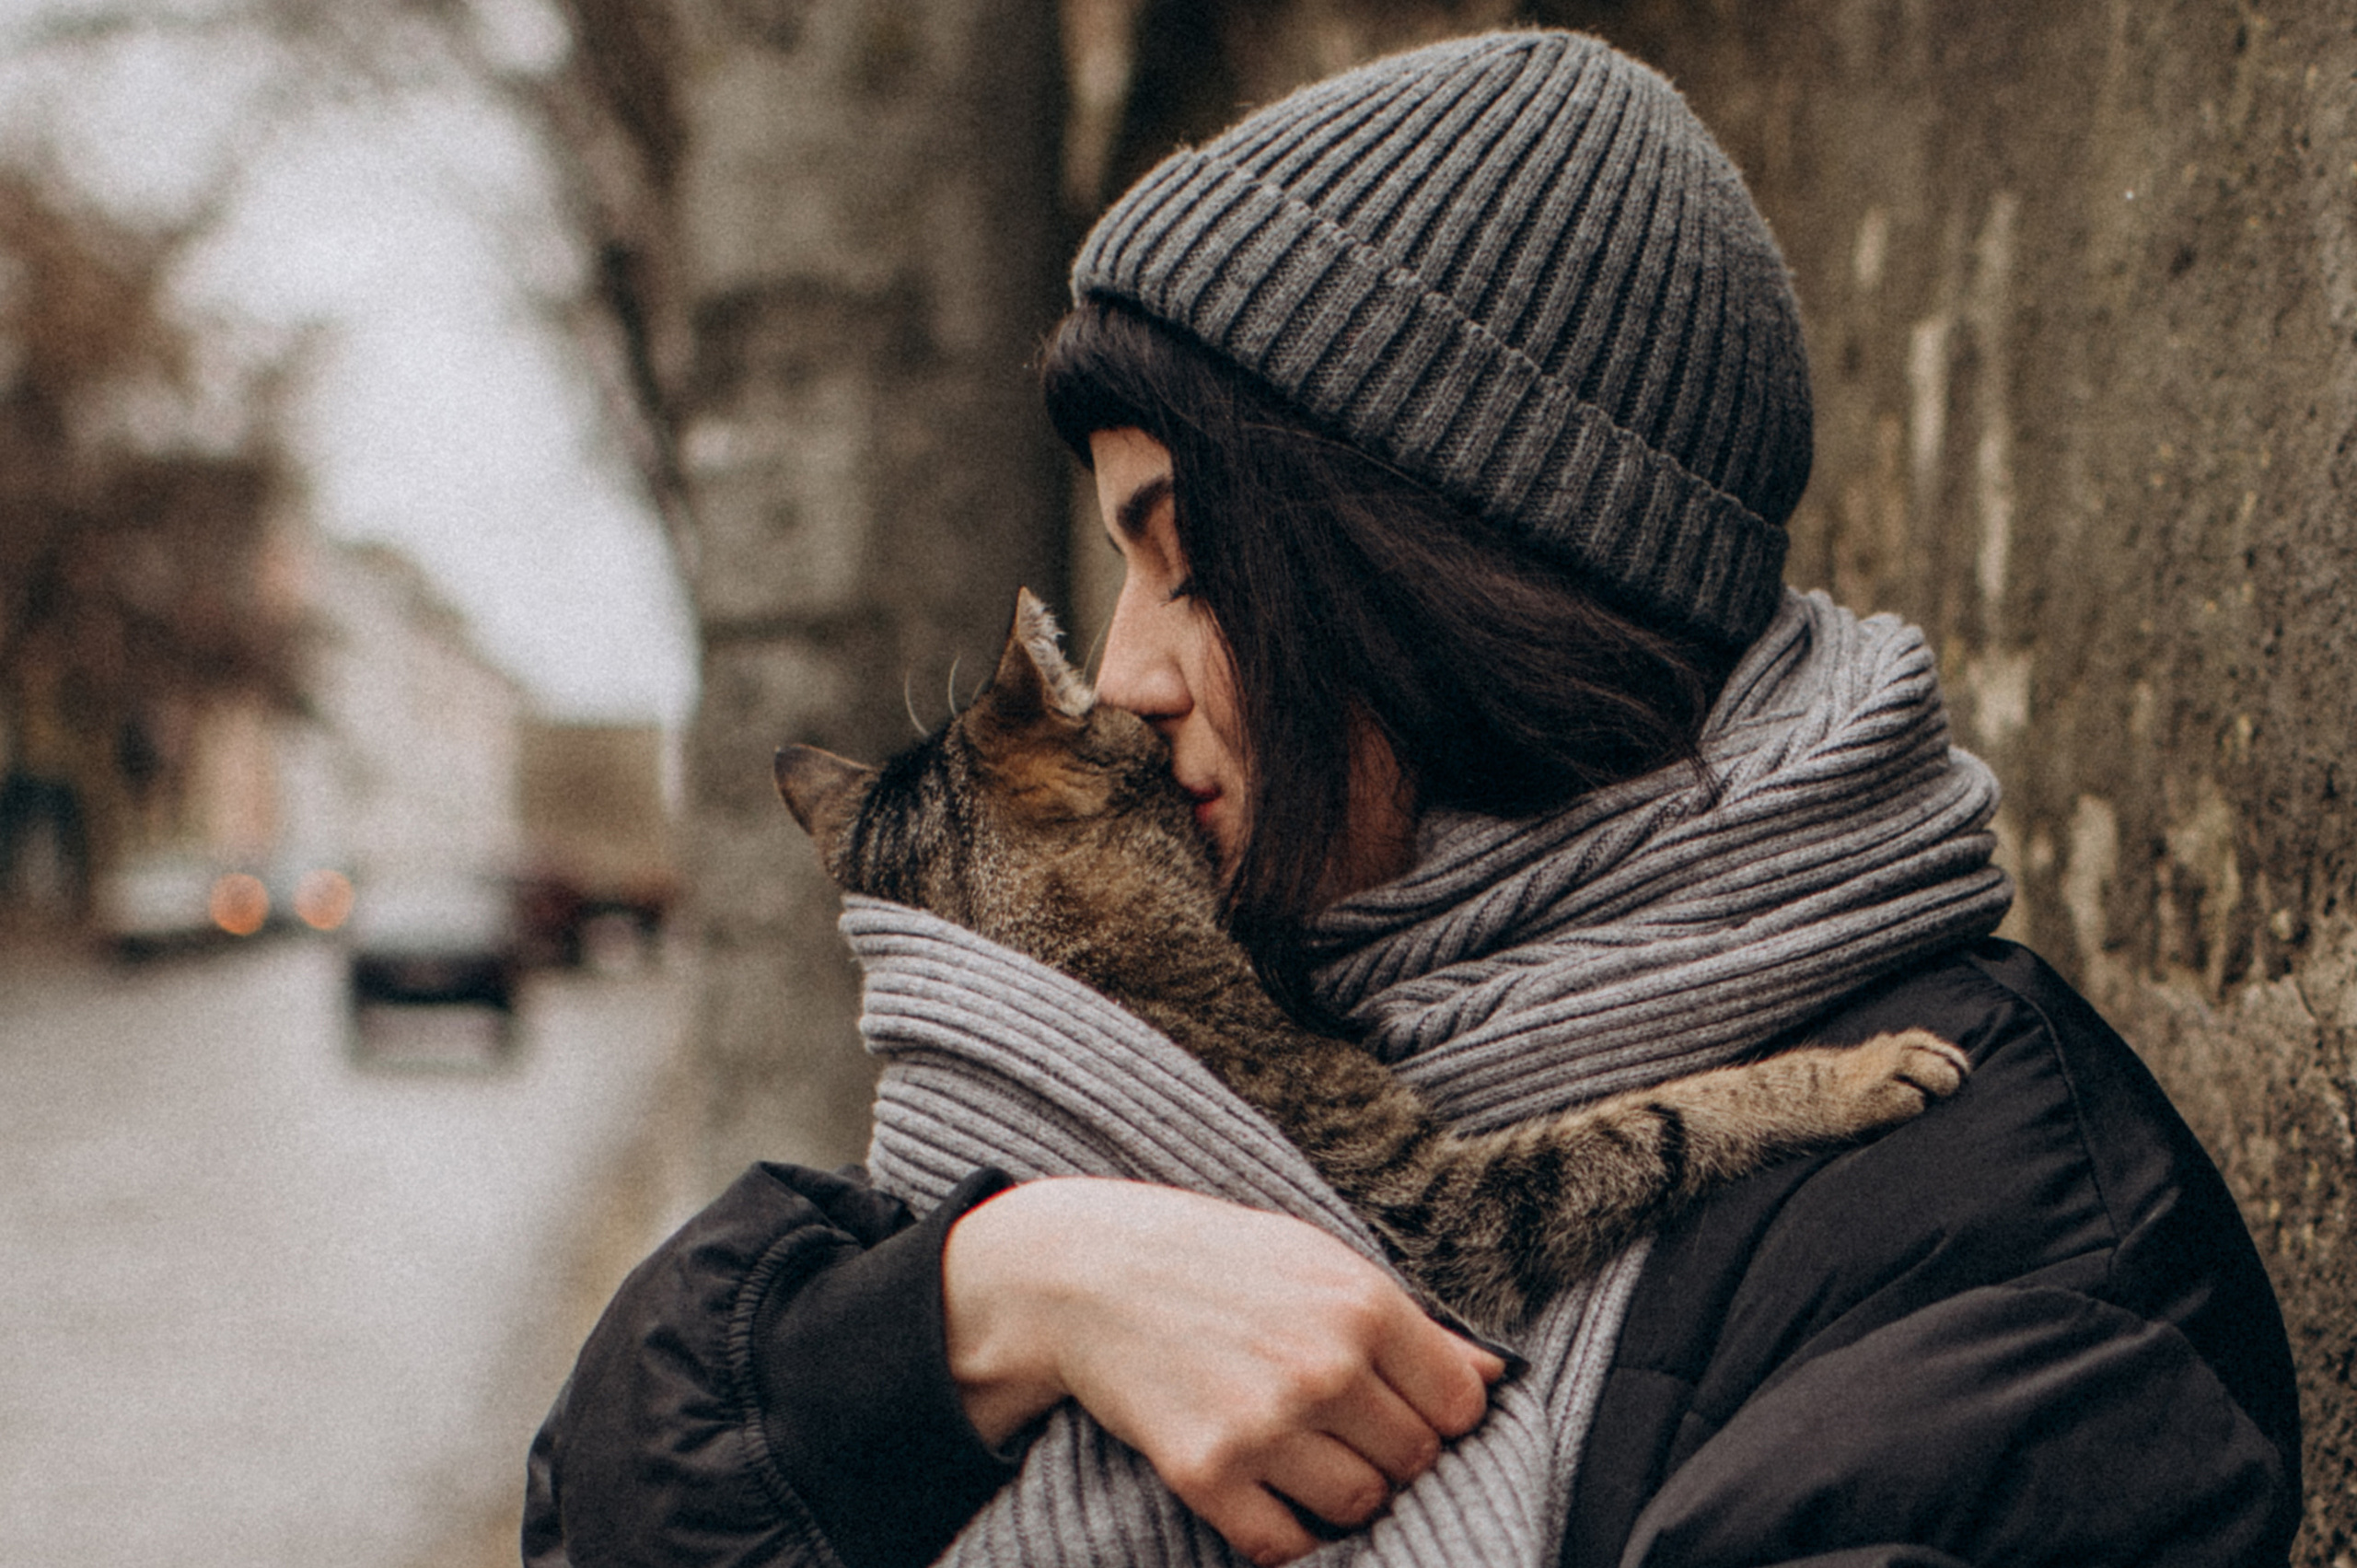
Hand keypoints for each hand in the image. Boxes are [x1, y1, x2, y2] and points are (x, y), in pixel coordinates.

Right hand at [942, 1178, 1504, 1565]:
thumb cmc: (1216, 1260)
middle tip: (1342, 1423)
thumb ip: (1408, 1322)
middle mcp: (1323, 1367)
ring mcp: (1265, 1425)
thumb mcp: (1320, 1261)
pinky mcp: (1208, 1473)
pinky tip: (1267, 1486)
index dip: (1439, 1411)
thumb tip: (1494, 1375)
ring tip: (1303, 1450)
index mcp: (1363, 1305)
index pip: (1461, 1404)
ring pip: (1361, 1505)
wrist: (1089, 1271)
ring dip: (1343, 1491)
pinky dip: (1287, 1530)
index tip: (1403, 1402)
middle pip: (1415, 1460)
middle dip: (1389, 1450)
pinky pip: (1286, 1543)